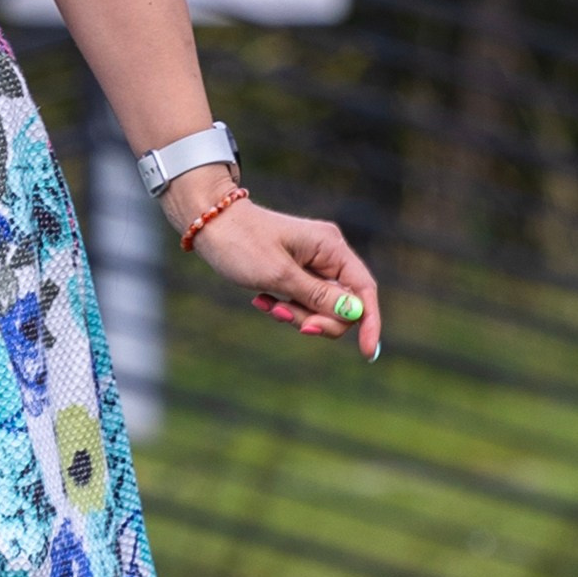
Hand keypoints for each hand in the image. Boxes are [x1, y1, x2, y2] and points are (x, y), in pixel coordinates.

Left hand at [180, 189, 380, 355]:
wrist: (208, 222)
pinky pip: (303, 301)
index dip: (369, 322)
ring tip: (267, 305)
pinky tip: (262, 301)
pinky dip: (286, 307)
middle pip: (343, 304)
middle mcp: (327, 254)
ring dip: (297, 315)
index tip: (367, 353)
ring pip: (321, 307)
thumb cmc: (241, 243)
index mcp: (330, 247)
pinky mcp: (295, 272)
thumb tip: (354, 313)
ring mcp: (311, 263)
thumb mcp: (279, 275)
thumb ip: (317, 296)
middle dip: (318, 319)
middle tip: (286, 320)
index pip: (364, 289)